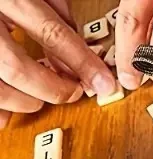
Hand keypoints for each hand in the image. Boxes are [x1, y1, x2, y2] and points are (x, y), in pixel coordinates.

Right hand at [0, 0, 116, 128]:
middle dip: (51, 89)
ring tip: (38, 100)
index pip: (51, 34)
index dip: (82, 63)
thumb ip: (52, 6)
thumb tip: (78, 40)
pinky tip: (8, 115)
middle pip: (17, 68)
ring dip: (24, 102)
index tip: (103, 83)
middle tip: (72, 93)